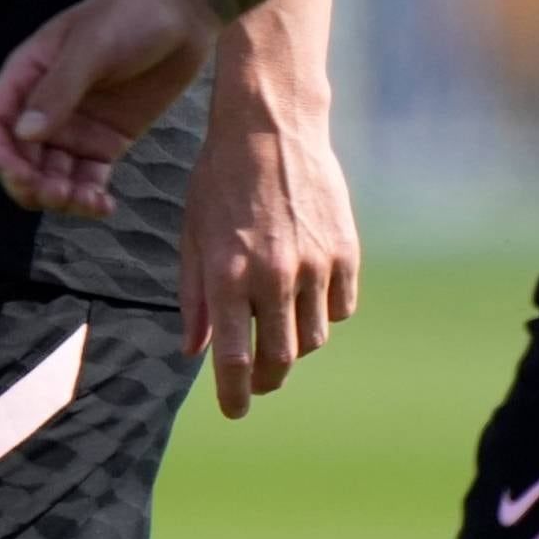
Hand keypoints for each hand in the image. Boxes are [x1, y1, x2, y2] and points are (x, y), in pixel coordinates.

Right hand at [0, 0, 222, 219]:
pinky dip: (89, 199)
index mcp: (26, 76)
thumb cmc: (132, 16)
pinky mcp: (106, 142)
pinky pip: (87, 180)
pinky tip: (104, 206)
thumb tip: (24, 134)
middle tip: (57, 195)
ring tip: (87, 202)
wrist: (184, 14)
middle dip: (29, 184)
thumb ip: (59, 89)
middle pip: (18, 159)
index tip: (18, 176)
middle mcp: (44, 106)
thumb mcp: (92, 46)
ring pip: (50, 177)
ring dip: (59, 197)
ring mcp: (75, 127)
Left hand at [178, 52, 362, 418]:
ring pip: (313, 339)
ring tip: (278, 330)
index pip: (233, 360)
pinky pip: (341, 308)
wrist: (271, 126)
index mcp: (227, 275)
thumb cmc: (219, 179)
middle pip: (279, 360)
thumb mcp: (192, 234)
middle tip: (258, 382)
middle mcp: (273, 277)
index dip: (234, 395)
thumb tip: (193, 351)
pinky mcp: (345, 252)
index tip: (234, 412)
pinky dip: (324, 312)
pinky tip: (307, 297)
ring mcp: (314, 265)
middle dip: (267, 380)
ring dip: (294, 345)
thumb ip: (194, 296)